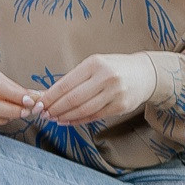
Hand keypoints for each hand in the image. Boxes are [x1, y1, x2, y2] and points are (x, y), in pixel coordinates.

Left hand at [32, 53, 153, 125]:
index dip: (50, 97)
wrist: (145, 74)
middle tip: (43, 114)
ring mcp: (115, 93)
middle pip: (73, 99)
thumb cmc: (114, 68)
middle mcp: (106, 77)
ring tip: (54, 119)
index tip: (39, 104)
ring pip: (83, 110)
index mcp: (95, 63)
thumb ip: (75, 78)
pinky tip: (68, 121)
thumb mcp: (95, 65)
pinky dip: (78, 120)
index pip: (66, 83)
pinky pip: (94, 116)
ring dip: (65, 117)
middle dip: (55, 109)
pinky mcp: (121, 106)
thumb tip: (49, 95)